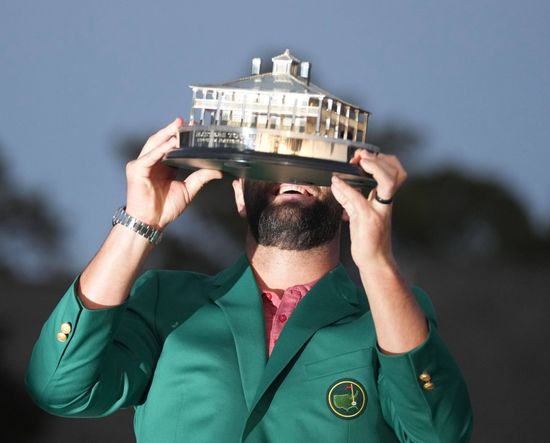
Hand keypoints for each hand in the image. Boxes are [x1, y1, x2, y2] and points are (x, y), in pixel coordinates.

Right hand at [125, 117, 221, 228]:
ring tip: (178, 127)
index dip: (182, 136)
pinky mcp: (136, 170)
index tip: (194, 128)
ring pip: (154, 144)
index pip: (172, 146)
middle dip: (173, 130)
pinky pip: (149, 157)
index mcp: (163, 165)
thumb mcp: (188, 189)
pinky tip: (169, 144)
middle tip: (186, 122)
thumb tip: (218, 170)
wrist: (152, 222)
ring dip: (166, 134)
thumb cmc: (164, 208)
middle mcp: (152, 162)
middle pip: (162, 141)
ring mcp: (142, 164)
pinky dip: (160, 149)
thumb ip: (201, 177)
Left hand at [331, 150, 406, 268]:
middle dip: (380, 159)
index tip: (365, 156)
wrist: (375, 262)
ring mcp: (378, 211)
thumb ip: (350, 199)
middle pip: (397, 173)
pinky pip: (357, 198)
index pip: (395, 174)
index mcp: (384, 201)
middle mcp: (385, 204)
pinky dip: (344, 187)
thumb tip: (337, 183)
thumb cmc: (369, 241)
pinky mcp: (368, 219)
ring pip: (387, 181)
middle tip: (362, 157)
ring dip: (373, 166)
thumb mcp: (359, 215)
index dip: (383, 161)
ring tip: (357, 162)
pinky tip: (335, 182)